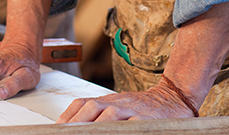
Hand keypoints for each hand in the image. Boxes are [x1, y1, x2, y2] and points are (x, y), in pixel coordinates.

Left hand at [56, 83, 195, 122]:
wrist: (171, 99)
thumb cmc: (140, 108)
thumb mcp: (117, 106)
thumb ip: (97, 114)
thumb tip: (72, 126)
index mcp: (107, 100)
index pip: (82, 104)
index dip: (68, 116)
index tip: (57, 128)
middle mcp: (117, 103)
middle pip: (91, 108)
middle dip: (76, 122)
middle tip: (65, 133)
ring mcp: (131, 110)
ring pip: (109, 116)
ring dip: (95, 126)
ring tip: (83, 134)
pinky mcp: (146, 119)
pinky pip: (132, 125)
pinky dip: (122, 129)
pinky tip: (114, 133)